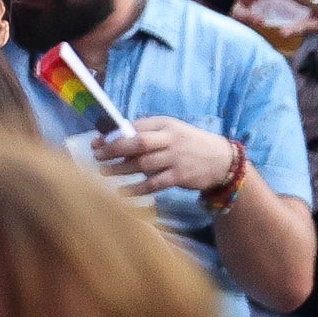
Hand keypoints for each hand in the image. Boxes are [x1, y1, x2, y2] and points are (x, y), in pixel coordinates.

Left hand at [91, 113, 241, 200]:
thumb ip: (147, 133)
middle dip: (114, 149)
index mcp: (165, 124)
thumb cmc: (188, 144)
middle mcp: (170, 139)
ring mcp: (176, 158)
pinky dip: (137, 188)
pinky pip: (154, 183)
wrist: (221, 159)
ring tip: (104, 173)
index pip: (135, 127)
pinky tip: (123, 192)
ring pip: (143, 163)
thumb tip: (114, 139)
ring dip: (121, 169)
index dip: (113, 135)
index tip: (96, 142)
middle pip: (138, 142)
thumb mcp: (171, 131)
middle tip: (97, 156)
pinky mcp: (180, 176)